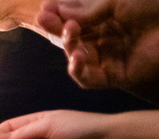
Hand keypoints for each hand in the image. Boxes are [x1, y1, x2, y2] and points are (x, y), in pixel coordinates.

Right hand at [36, 0, 158, 89]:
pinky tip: (79, 56)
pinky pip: (87, 78)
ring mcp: (108, 57)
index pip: (74, 17)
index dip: (58, 14)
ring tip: (71, 31)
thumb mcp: (117, 1)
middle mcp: (104, 38)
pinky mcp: (113, 75)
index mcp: (105, 17)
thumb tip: (60, 10)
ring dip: (68, 46)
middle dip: (56, 28)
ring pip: (75, 57)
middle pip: (71, 37)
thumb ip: (88, 9)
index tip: (44, 8)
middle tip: (44, 18)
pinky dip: (79, 69)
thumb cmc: (153, 8)